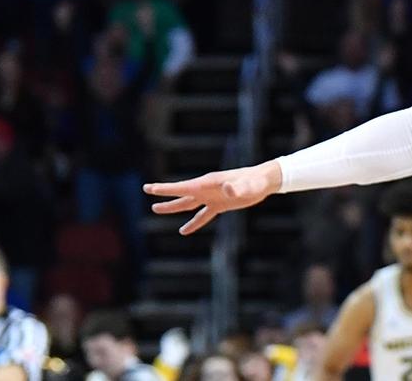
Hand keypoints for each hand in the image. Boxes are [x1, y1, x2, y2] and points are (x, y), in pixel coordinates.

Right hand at [143, 161, 282, 233]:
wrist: (264, 182)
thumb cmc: (255, 181)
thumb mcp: (247, 186)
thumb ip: (236, 188)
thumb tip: (227, 189)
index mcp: (208, 183)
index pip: (182, 187)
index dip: (164, 189)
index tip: (148, 188)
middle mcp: (206, 189)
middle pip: (181, 195)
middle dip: (164, 195)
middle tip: (147, 191)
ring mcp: (212, 197)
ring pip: (188, 204)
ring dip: (173, 208)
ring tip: (155, 210)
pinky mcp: (220, 205)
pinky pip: (203, 215)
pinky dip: (194, 222)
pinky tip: (184, 230)